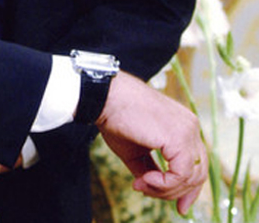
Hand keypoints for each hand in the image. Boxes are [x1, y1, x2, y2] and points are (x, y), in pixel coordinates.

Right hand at [96, 70, 207, 215]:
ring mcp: (187, 130)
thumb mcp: (137, 151)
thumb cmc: (117, 119)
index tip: (180, 207)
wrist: (107, 99)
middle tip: (149, 192)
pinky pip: (181, 175)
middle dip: (177, 192)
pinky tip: (146, 179)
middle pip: (198, 173)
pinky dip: (164, 184)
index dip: (189, 188)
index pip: (197, 163)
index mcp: (183, 126)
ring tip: (141, 183)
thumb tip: (151, 188)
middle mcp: (190, 126)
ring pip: (190, 177)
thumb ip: (150, 168)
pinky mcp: (179, 137)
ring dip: (165, 189)